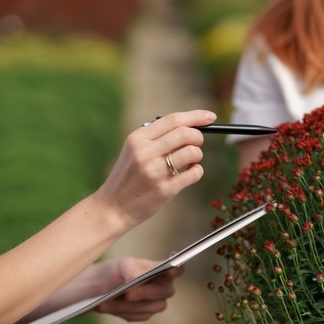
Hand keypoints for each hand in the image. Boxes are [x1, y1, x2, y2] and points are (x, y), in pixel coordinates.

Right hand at [94, 110, 215, 230]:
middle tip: (197, 143)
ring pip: (192, 152)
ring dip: (198, 155)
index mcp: (137, 139)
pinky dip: (197, 171)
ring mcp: (155, 172)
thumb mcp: (133, 151)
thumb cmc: (128, 177)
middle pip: (185, 134)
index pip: (172, 120)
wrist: (114, 206)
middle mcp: (145, 153)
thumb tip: (188, 126)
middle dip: (198, 136)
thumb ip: (155, 138)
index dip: (195, 116)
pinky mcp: (165, 189)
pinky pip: (194, 173)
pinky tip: (189, 173)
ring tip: (191, 160)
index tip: (210, 116)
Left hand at [94, 257, 184, 320]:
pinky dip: (119, 311)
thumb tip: (135, 278)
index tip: (169, 269)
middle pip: (162, 292)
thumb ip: (130, 269)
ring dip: (126, 304)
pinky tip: (103, 305)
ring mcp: (155, 304)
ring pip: (148, 307)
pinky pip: (135, 316)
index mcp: (162, 270)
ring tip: (105, 300)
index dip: (176, 270)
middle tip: (127, 293)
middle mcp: (163, 288)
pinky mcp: (143, 315)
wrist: (100, 287)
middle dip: (144, 292)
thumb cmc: (116, 271)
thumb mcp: (121, 265)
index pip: (176, 269)